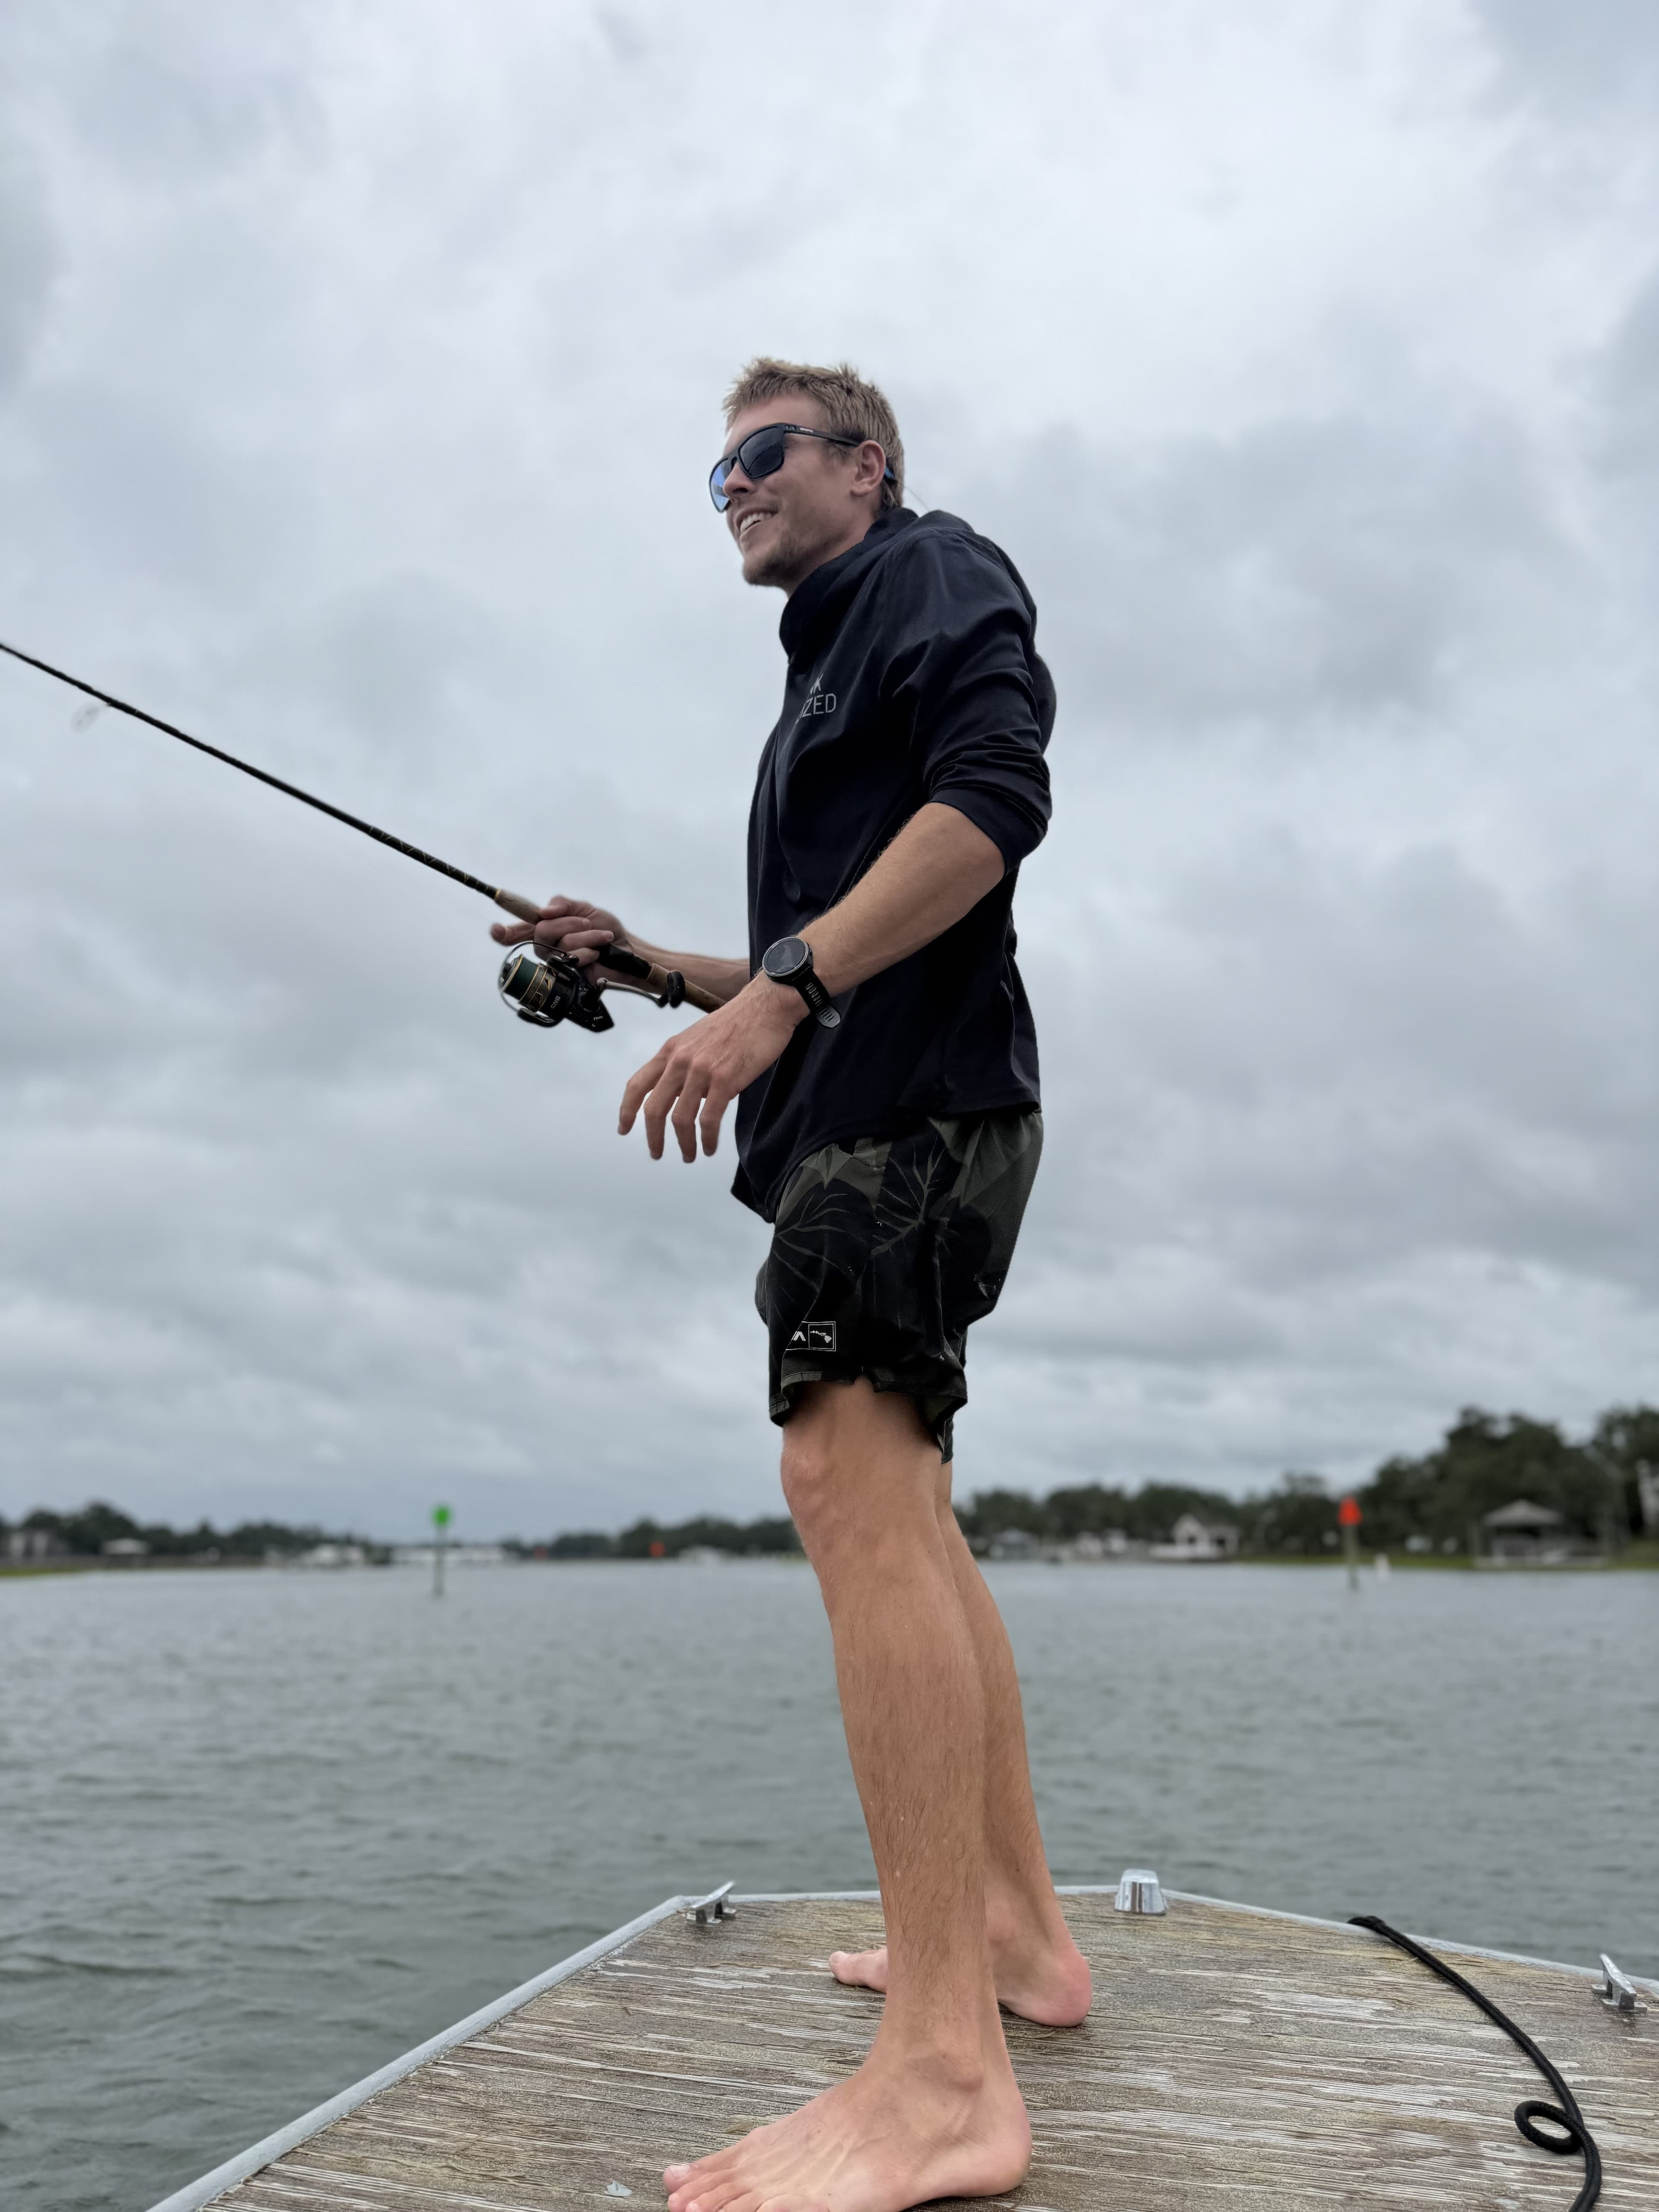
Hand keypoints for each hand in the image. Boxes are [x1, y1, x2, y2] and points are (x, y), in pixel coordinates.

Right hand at [490, 895, 626, 970]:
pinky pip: (571, 959)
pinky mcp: (569, 976)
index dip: (504, 932)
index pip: (518, 931)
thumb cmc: (605, 927)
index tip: (496, 930)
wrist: (627, 948)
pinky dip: (587, 951)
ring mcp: (556, 962)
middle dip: (568, 923)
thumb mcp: (583, 907)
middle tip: (587, 922)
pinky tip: (597, 953)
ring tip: (601, 937)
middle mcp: (546, 946)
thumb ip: (562, 904)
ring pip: (560, 944)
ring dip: (586, 936)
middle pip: (541, 931)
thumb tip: (544, 911)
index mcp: (545, 927)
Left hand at [619, 977, 802, 1160]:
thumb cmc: (737, 1021)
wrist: (765, 1007)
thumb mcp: (697, 1038)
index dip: (626, 1110)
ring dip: (684, 1144)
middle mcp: (680, 1060)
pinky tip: (710, 1147)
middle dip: (652, 1137)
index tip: (624, 1128)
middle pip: (654, 1108)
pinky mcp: (725, 1080)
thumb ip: (684, 1064)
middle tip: (657, 1152)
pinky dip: (708, 1139)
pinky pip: (709, 1119)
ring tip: (689, 1155)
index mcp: (671, 1050)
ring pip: (681, 1118)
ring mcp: (701, 1071)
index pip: (637, 1084)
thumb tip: (684, 1095)